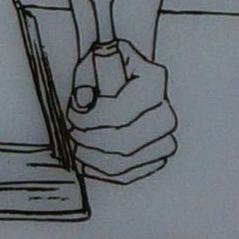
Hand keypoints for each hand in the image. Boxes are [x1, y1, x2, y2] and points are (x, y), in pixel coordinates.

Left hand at [62, 42, 178, 184]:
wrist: (122, 79)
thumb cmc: (105, 70)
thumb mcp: (91, 62)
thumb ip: (86, 77)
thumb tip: (84, 100)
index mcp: (153, 80)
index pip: (119, 113)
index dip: (89, 118)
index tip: (74, 112)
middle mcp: (165, 112)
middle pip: (123, 143)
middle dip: (89, 140)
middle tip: (73, 131)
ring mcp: (164, 138)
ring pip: (122, 163)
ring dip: (91, 157)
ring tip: (78, 144)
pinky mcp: (156, 159)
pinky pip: (126, 175)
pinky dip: (99, 170)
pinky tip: (87, 157)